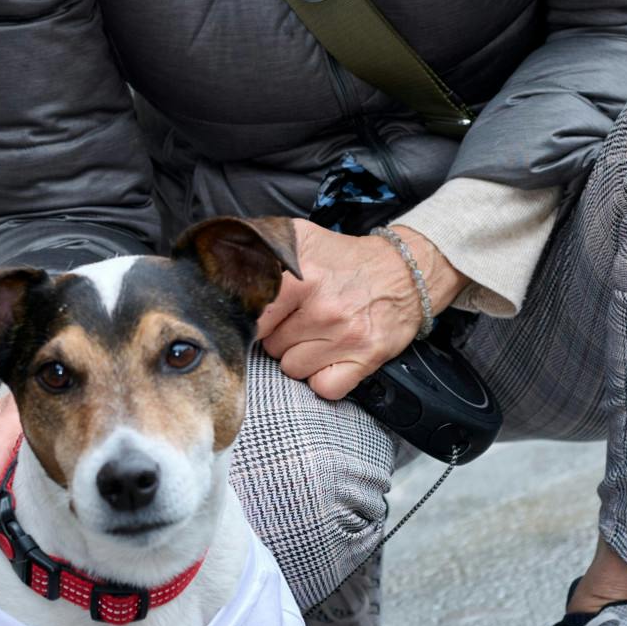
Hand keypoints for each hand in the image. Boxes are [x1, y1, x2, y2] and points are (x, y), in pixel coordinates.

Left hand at [256, 219, 462, 401]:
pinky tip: (330, 358)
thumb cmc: (345, 260)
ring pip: (292, 369)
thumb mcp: (302, 237)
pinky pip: (324, 388)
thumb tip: (221, 259)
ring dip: (300, 357)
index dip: (254, 318)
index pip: (254, 317)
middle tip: (299, 320)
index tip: (265, 314)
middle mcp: (324, 308)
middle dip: (280, 336)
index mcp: (302, 276)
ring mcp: (346, 336)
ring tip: (316, 336)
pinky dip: (323, 379)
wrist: (405, 272)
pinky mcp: (366, 359)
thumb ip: (260, 246)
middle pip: (271, 346)